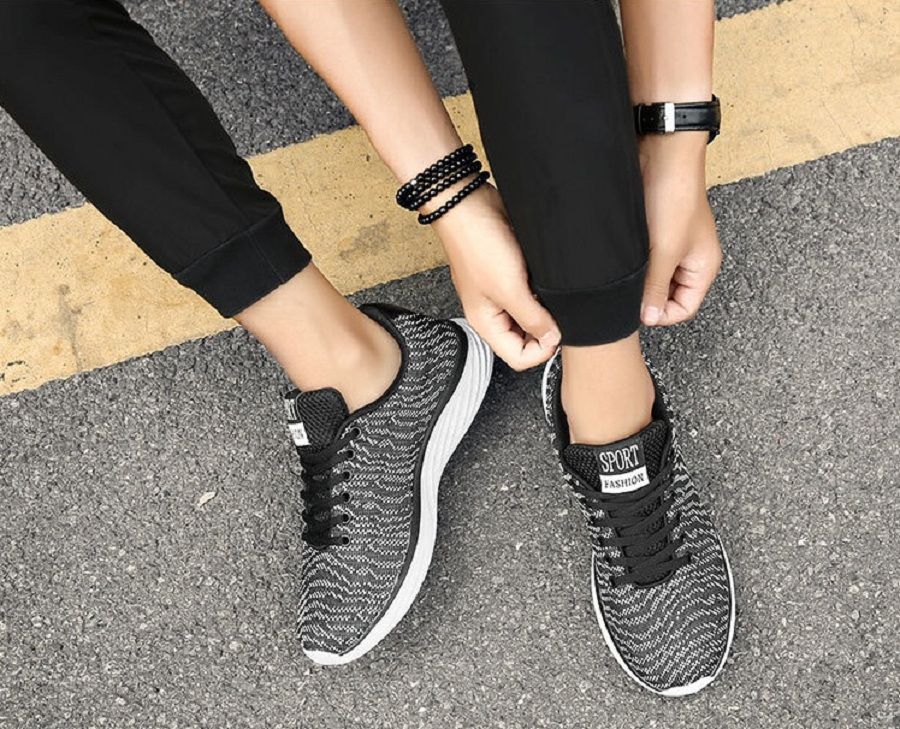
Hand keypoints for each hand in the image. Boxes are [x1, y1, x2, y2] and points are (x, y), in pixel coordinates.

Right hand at [431, 184, 560, 369]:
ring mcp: (504, 293)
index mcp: (487, 324)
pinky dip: (545, 290)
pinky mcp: (514, 274)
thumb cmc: (478, 245)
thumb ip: (532, 318)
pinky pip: (534, 292)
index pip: (519, 358)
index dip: (542, 350)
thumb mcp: (509, 289)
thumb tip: (554, 338)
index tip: (558, 330)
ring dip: (546, 308)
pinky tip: (548, 278)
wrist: (470, 204)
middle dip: (546, 329)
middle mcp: (495, 312)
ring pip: (533, 316)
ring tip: (552, 292)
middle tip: (559, 310)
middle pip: (527, 339)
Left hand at [638, 133, 721, 326]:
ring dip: (639, 279)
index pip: (684, 309)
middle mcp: (691, 259)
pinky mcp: (656, 233)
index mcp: (704, 267)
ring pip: (654, 278)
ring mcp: (673, 246)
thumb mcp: (664, 251)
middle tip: (627, 290)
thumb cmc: (673, 198)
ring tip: (625, 270)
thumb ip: (656, 287)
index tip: (637, 309)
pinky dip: (635, 263)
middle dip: (648, 296)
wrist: (661, 154)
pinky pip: (646, 259)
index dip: (661, 314)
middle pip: (669, 295)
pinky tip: (623, 258)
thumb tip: (649, 317)